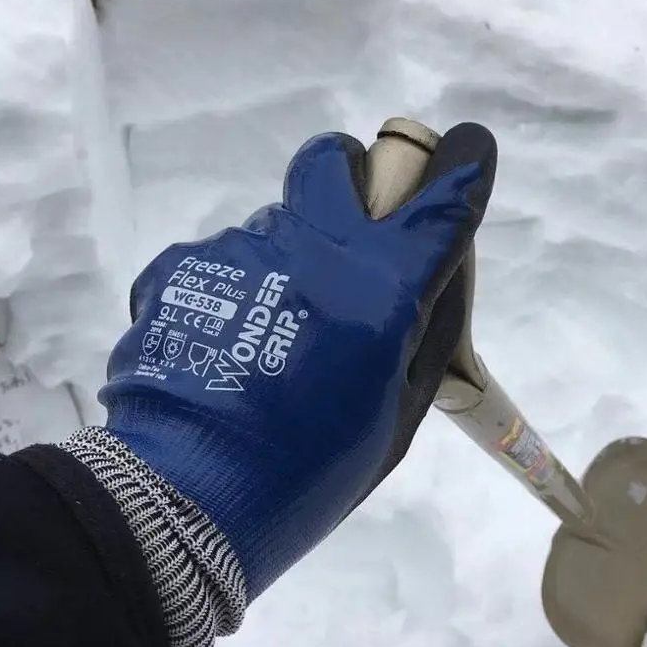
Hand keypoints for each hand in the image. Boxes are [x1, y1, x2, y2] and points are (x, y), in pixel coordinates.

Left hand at [99, 122, 496, 599]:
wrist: (184, 497)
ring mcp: (237, 250)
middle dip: (347, 174)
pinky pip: (222, 258)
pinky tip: (224, 346)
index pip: (437, 205)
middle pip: (331, 162)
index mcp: (376, 290)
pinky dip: (237, 290)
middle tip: (346, 230)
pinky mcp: (178, 266)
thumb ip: (422, 336)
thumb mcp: (396, 416)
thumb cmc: (312, 471)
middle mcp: (309, 249)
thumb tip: (430, 276)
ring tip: (268, 334)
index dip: (462, 167)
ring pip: (274, 223)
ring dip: (286, 258)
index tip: (468, 149)